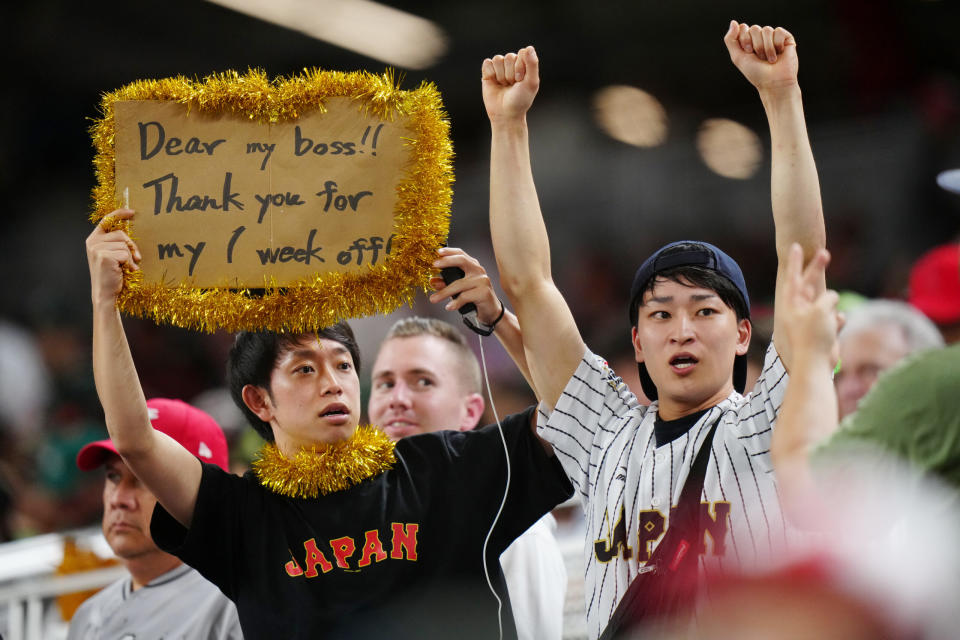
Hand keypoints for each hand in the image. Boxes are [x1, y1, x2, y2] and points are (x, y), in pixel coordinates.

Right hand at [86, 209, 140, 306]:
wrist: (106, 293)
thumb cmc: (112, 275)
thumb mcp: (113, 255)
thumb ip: (116, 243)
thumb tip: (130, 234)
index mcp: (94, 240)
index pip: (106, 220)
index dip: (119, 214)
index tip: (132, 212)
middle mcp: (93, 242)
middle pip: (121, 234)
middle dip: (131, 246)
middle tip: (134, 259)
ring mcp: (97, 249)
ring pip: (124, 244)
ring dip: (130, 257)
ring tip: (126, 267)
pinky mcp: (104, 256)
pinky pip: (126, 254)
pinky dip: (129, 263)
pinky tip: (125, 271)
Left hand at [430, 247, 501, 324]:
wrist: (490, 311)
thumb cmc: (474, 298)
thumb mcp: (457, 289)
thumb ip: (446, 283)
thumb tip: (433, 281)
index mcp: (472, 266)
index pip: (460, 254)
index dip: (449, 251)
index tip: (437, 252)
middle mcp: (478, 271)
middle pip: (462, 260)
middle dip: (447, 261)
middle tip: (434, 265)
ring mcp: (482, 281)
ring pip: (459, 284)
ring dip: (444, 292)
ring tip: (433, 299)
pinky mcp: (484, 292)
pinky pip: (465, 296)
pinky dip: (456, 303)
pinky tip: (449, 307)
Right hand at [481, 46, 539, 123]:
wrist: (506, 114)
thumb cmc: (521, 100)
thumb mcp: (531, 82)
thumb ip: (532, 64)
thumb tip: (529, 47)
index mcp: (524, 64)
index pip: (522, 53)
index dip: (521, 67)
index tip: (521, 80)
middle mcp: (512, 64)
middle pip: (509, 57)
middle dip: (510, 74)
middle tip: (512, 85)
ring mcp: (499, 67)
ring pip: (498, 59)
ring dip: (501, 75)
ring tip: (504, 85)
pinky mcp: (488, 72)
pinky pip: (487, 63)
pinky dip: (491, 74)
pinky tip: (494, 83)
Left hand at [724, 20, 797, 92]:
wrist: (773, 82)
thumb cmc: (756, 73)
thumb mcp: (737, 57)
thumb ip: (730, 40)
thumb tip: (734, 22)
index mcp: (749, 40)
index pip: (743, 28)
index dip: (744, 40)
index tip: (748, 53)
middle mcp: (761, 38)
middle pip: (754, 28)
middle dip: (755, 45)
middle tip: (760, 58)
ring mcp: (774, 37)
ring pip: (766, 30)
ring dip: (766, 48)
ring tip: (770, 59)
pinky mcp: (786, 38)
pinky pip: (778, 31)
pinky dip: (777, 45)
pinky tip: (779, 54)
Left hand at [780, 243, 838, 365]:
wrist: (814, 365)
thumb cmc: (813, 336)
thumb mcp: (820, 311)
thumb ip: (826, 298)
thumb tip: (832, 296)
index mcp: (792, 305)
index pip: (793, 278)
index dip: (796, 262)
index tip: (795, 246)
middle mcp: (799, 310)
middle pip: (809, 284)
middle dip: (817, 270)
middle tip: (825, 252)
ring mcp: (811, 320)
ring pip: (825, 303)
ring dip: (831, 308)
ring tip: (828, 319)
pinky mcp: (822, 331)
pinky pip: (834, 319)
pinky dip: (837, 321)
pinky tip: (838, 326)